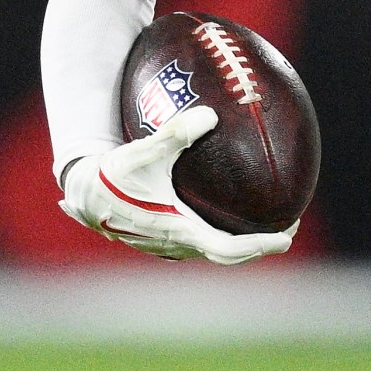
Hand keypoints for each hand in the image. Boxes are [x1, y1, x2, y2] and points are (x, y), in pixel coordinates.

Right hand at [59, 106, 295, 264]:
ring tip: (267, 225)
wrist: (83, 193)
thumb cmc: (112, 175)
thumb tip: (210, 115)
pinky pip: (200, 241)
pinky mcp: (162, 239)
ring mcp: (169, 245)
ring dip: (240, 243)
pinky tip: (229, 214)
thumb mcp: (141, 152)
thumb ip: (175, 134)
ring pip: (213, 250)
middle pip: (227, 255)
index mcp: (177, 230)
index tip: (284, 239)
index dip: (258, 245)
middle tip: (286, 231)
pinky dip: (221, 233)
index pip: (228, 247)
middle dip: (259, 245)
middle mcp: (176, 244)